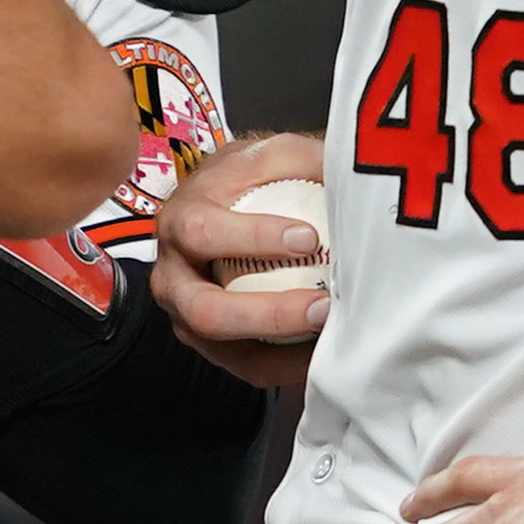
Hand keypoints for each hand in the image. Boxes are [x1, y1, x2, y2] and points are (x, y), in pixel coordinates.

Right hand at [152, 132, 328, 390]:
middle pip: (206, 309)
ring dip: (282, 348)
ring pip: (227, 348)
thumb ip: (306, 157)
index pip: (204, 233)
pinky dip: (288, 365)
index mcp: (179, 221)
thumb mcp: (272, 155)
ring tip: (332, 333)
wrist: (217, 206)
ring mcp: (186, 317)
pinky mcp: (212, 346)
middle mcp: (172, 276)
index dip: (252, 238)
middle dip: (267, 314)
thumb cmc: (247, 180)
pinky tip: (327, 351)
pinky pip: (249, 367)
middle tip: (323, 305)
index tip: (308, 237)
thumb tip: (351, 168)